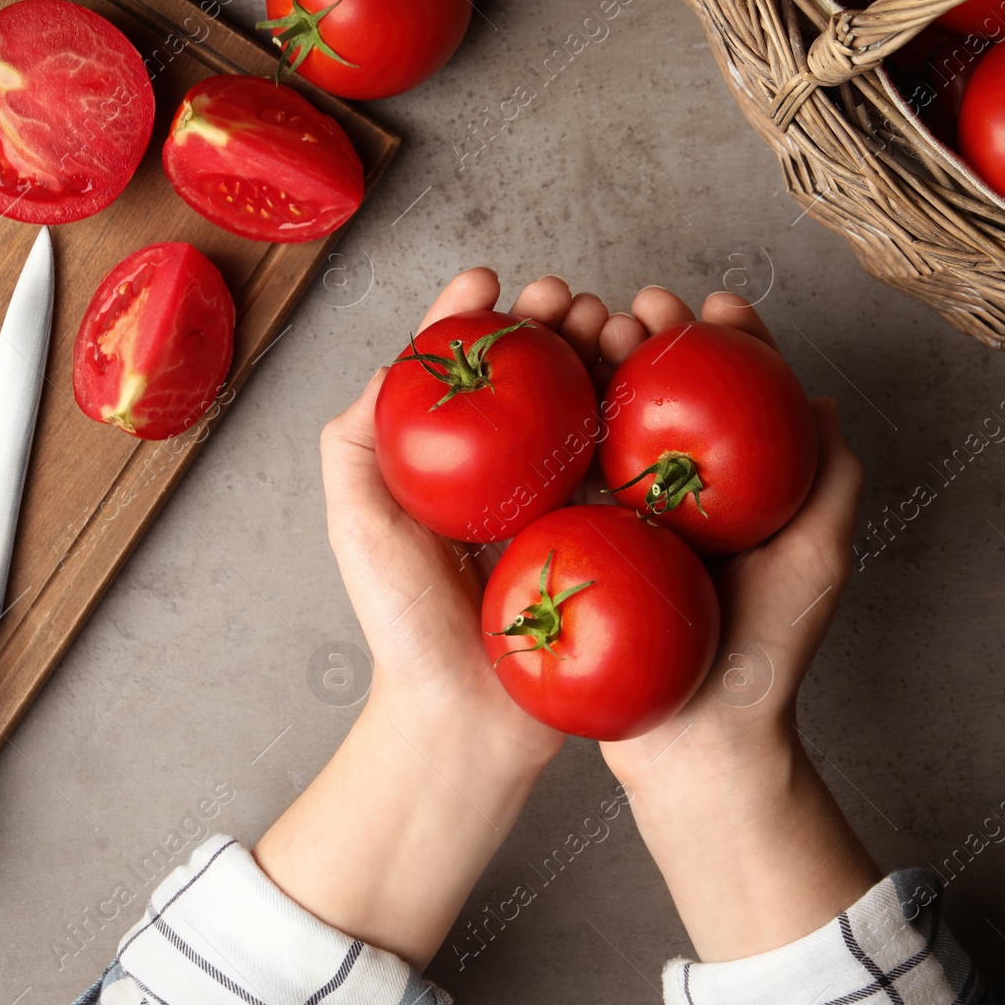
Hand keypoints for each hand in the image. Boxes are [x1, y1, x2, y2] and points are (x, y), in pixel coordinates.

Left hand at [319, 267, 607, 765]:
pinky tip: (649, 388)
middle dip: (557, 321)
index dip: (480, 314)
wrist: (465, 723)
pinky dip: (643, 422)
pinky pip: (631, 472)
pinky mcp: (610, 541)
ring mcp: (565, 506)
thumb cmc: (403, 627)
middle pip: (539, 376)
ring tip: (613, 327)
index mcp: (453, 463)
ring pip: (590, 408)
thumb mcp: (357, 522)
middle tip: (570, 301)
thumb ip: (355, 441)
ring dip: (606, 355)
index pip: (468, 367)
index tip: (494, 281)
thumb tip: (397, 362)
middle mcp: (510, 475)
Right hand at [595, 286, 880, 961]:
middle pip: (665, 395)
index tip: (711, 304)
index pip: (736, 395)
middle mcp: (682, 495)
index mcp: (740, 490)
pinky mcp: (583, 546)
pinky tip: (547, 393)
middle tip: (635, 307)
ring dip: (600, 365)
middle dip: (651, 336)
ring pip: (612, 421)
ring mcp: (629, 520)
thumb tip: (821, 400)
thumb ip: (830, 482)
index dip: (727, 340)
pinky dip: (558, 426)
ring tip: (589, 328)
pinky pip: (569, 474)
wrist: (697, 746)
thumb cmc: (766, 656)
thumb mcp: (818, 561)